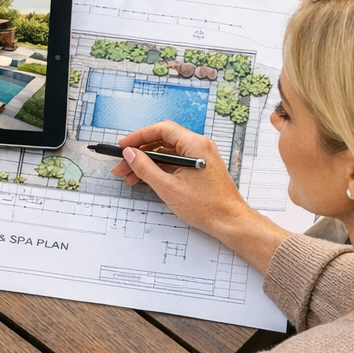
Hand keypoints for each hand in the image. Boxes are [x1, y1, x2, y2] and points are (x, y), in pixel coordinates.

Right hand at [112, 120, 290, 273]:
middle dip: (140, 152)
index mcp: (194, 144)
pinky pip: (175, 161)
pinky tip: (146, 179)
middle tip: (122, 164)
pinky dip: (160, 168)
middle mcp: (199, 145)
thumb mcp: (168, 187)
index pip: (160, 129)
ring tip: (130, 176)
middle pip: (162, 140)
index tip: (123, 146)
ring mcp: (200, 156)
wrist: (230, 223)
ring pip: (167, 152)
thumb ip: (145, 168)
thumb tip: (130, 154)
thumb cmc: (207, 207)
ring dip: (148, 162)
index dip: (138, 136)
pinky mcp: (200, 167)